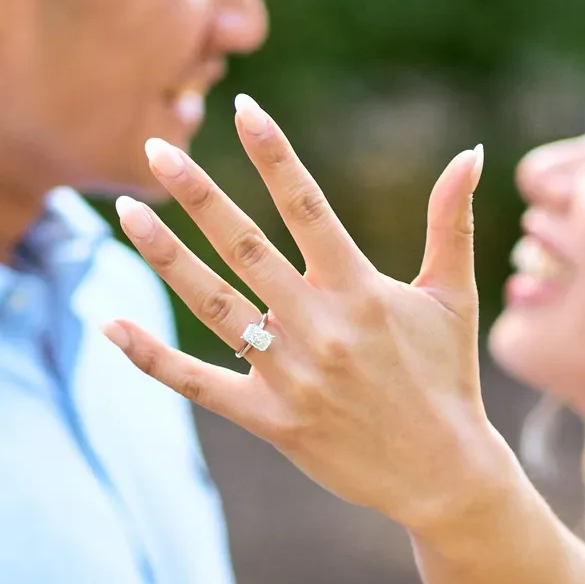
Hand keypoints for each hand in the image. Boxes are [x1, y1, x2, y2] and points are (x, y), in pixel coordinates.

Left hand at [103, 96, 516, 536]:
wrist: (443, 475)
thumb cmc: (447, 378)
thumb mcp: (452, 296)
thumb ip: (451, 222)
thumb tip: (473, 153)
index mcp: (361, 288)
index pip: (308, 206)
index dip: (274, 154)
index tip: (243, 108)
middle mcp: (320, 325)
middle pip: (246, 246)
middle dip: (199, 193)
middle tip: (156, 147)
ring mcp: (290, 373)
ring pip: (214, 304)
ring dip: (167, 256)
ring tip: (127, 211)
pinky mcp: (269, 418)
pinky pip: (198, 383)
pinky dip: (152, 357)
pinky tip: (111, 324)